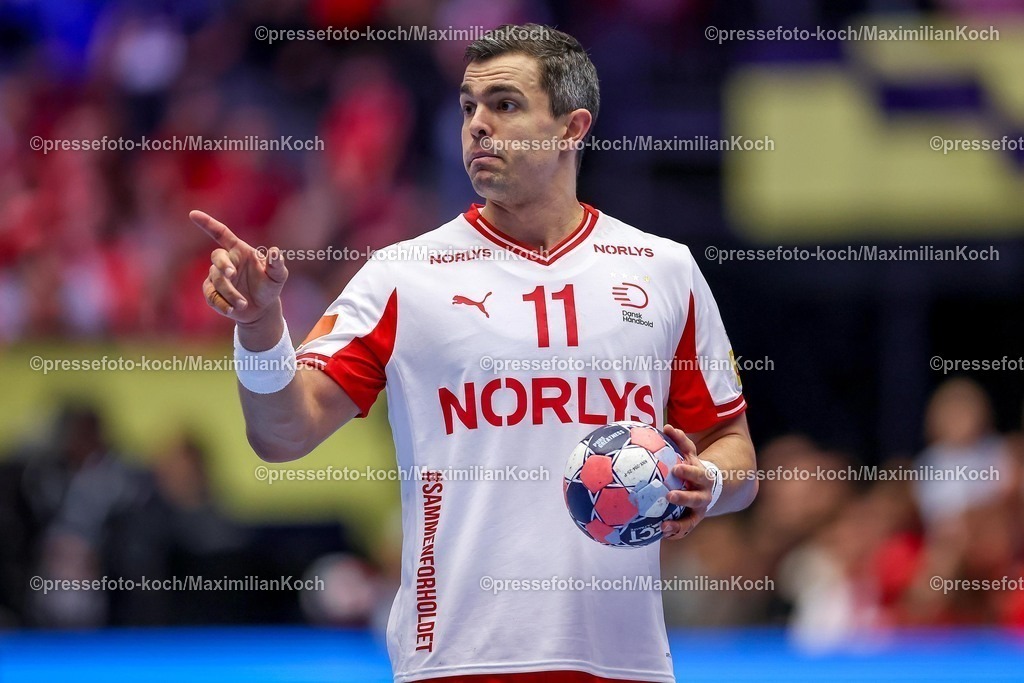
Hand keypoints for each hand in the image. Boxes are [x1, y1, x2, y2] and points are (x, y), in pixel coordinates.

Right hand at [191, 210, 287, 325]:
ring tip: (243, 303)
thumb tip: (275, 252)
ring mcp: (217, 277)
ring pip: (216, 280)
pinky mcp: (212, 292)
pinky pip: (211, 296)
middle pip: (216, 256)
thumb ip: (277, 264)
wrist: (262, 308)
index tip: (193, 214)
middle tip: (232, 274)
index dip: (207, 223)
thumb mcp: (278, 276)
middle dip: (223, 265)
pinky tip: (232, 310)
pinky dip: (222, 304)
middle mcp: (226, 261)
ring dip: (230, 293)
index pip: (221, 233)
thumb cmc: (270, 286)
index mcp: (239, 251)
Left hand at [660, 424, 711, 540]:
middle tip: (669, 496)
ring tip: (664, 526)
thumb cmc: (693, 467)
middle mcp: (703, 494)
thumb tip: (667, 427)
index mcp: (702, 477)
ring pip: (691, 519)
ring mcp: (699, 509)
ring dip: (679, 524)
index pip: (696, 473)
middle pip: (695, 498)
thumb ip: (680, 441)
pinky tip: (662, 533)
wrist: (709, 486)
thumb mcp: (689, 454)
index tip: (676, 469)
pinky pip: (685, 529)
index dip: (688, 471)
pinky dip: (675, 532)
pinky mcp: (693, 520)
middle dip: (684, 498)